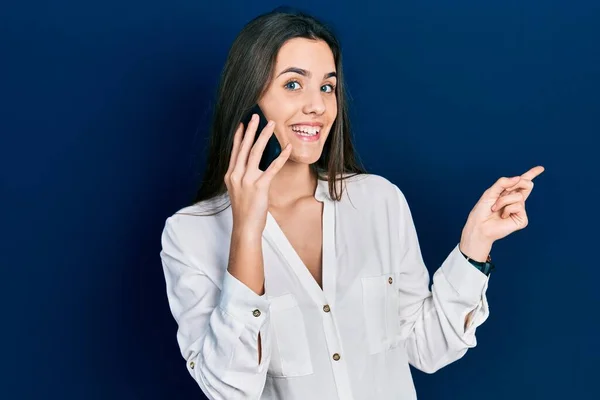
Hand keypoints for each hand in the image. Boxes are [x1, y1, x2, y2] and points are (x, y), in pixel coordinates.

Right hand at [224, 114, 292, 234]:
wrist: (245, 227)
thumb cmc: (244, 211)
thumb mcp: (238, 191)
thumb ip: (242, 178)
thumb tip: (251, 169)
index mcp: (230, 175)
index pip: (235, 151)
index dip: (239, 136)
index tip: (242, 124)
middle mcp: (236, 175)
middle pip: (243, 147)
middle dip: (250, 130)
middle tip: (256, 116)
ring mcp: (247, 180)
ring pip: (255, 152)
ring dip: (264, 136)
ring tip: (270, 125)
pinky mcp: (259, 186)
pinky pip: (272, 168)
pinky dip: (281, 156)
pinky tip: (287, 148)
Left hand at [461, 166, 544, 254]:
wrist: (479, 226)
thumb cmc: (482, 210)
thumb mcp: (490, 192)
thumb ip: (503, 183)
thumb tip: (518, 177)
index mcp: (508, 193)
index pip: (522, 182)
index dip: (531, 174)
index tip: (541, 168)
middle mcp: (516, 201)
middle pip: (527, 185)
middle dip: (519, 183)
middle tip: (505, 191)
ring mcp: (520, 210)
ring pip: (518, 196)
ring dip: (503, 200)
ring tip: (495, 208)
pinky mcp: (522, 219)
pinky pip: (518, 206)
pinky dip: (507, 209)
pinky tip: (502, 216)